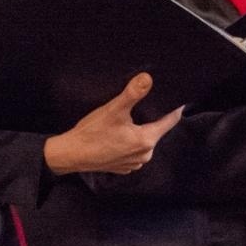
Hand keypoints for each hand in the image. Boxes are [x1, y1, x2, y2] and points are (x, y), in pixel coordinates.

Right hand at [44, 73, 182, 175]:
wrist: (70, 154)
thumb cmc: (92, 132)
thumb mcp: (113, 109)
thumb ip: (133, 93)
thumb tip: (148, 78)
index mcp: (146, 140)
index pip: (170, 121)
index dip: (174, 108)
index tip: (176, 97)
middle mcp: (145, 155)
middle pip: (157, 131)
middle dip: (154, 117)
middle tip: (149, 102)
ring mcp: (134, 163)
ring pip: (145, 141)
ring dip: (142, 130)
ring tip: (134, 117)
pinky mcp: (123, 167)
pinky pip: (134, 150)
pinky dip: (131, 141)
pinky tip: (121, 133)